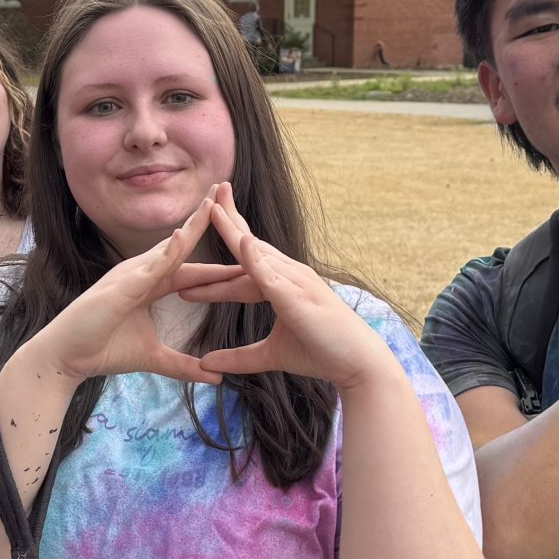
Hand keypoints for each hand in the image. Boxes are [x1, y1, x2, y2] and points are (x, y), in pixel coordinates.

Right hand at [15, 203, 222, 386]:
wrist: (66, 357)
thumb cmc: (101, 350)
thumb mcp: (153, 358)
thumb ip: (183, 365)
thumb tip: (214, 375)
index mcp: (152, 284)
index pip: (194, 270)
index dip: (220, 260)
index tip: (248, 247)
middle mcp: (142, 271)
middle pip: (183, 244)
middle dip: (206, 218)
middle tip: (228, 190)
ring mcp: (130, 274)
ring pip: (169, 246)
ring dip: (193, 223)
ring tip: (215, 201)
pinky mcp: (120, 285)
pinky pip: (149, 265)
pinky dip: (168, 251)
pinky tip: (185, 236)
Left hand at [174, 186, 395, 390]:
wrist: (358, 365)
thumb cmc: (321, 352)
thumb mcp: (270, 356)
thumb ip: (237, 358)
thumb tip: (205, 364)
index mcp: (282, 282)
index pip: (246, 259)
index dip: (226, 239)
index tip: (200, 226)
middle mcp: (289, 274)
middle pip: (250, 244)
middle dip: (228, 218)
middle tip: (208, 193)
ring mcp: (296, 282)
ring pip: (256, 254)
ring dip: (233, 230)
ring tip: (212, 207)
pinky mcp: (299, 297)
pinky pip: (273, 275)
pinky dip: (256, 258)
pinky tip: (241, 241)